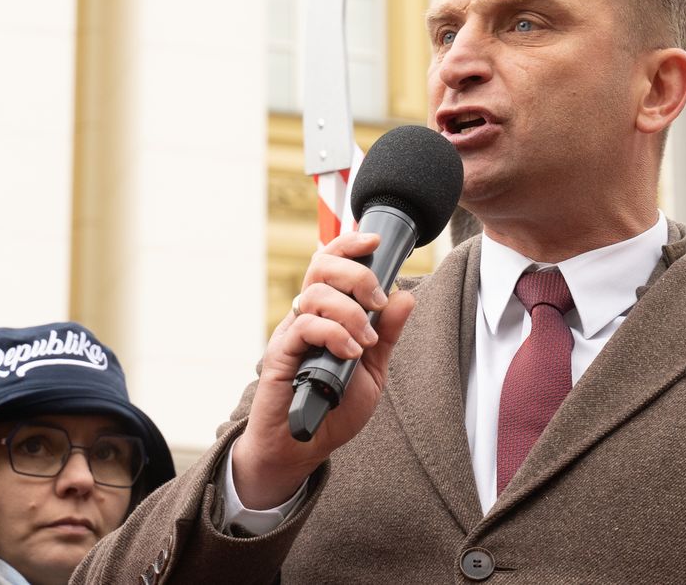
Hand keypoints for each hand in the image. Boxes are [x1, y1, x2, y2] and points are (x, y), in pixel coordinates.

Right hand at [231, 232, 414, 508]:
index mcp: (328, 313)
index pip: (332, 264)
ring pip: (314, 294)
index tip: (374, 241)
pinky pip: (304, 327)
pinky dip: (334, 334)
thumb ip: (387, 334)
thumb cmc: (334, 406)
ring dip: (350, 312)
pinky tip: (350, 353)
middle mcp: (307, 316)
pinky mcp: (280, 354)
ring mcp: (292, 334)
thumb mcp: (373, 369)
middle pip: (321, 267)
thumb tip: (405, 297)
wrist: (304, 444)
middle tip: (377, 300)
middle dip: (356, 274)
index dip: (349, 245)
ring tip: (366, 341)